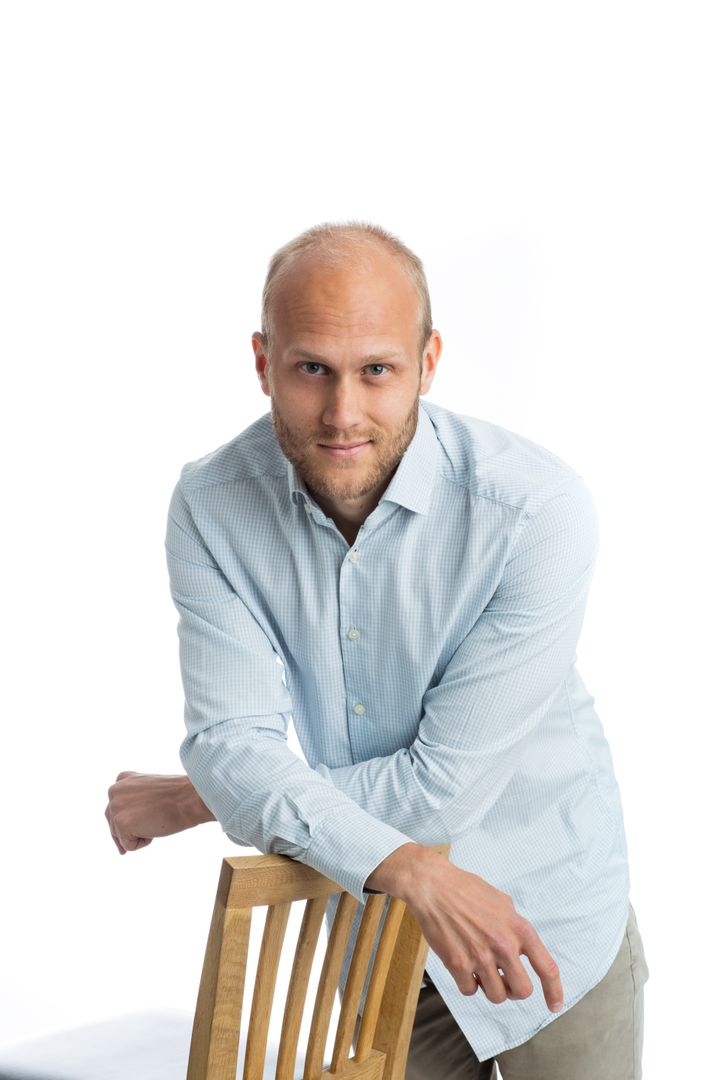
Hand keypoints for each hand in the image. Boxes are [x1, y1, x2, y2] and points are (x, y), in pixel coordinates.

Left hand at [105, 771, 214, 853]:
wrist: (190, 799)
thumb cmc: (176, 796)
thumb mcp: (149, 789)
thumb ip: (132, 798)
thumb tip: (121, 825)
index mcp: (121, 779)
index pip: (117, 808)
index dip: (133, 817)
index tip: (150, 812)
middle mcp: (114, 791)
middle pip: (114, 823)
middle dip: (132, 829)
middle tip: (155, 818)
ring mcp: (116, 807)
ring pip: (120, 835)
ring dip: (139, 834)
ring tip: (156, 820)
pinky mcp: (121, 823)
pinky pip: (128, 846)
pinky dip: (143, 843)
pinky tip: (155, 828)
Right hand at [366, 844, 563, 1011]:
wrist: (434, 887)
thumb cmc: (465, 890)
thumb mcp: (502, 902)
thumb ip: (515, 927)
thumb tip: (522, 947)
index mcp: (519, 929)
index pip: (547, 967)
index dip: (554, 991)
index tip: (554, 1005)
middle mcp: (503, 945)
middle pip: (522, 991)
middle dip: (514, 989)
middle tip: (504, 979)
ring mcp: (481, 957)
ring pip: (497, 996)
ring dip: (490, 988)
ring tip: (481, 970)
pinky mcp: (458, 965)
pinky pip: (470, 991)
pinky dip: (468, 984)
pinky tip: (464, 966)